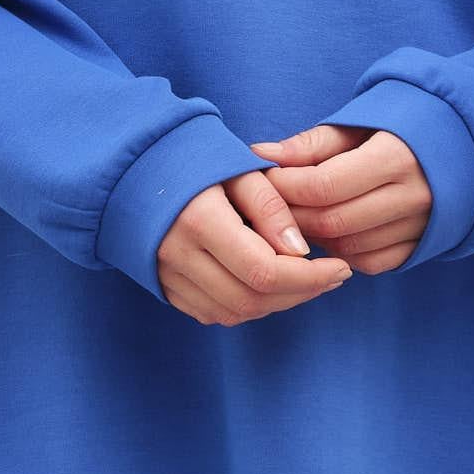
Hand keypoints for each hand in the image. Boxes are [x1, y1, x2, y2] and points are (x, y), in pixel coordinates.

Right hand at [158, 164, 353, 324]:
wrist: (132, 170)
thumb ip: (271, 206)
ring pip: (234, 312)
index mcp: (198, 220)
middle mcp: (178, 255)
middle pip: (251, 299)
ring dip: (278, 304)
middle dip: (300, 294)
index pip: (264, 270)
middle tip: (332, 276)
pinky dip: (248, 307)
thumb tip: (301, 251)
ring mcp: (167, 276)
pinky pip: (213, 313)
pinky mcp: (163, 287)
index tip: (340, 267)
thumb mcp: (238, 167)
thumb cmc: (193, 160)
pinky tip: (270, 286)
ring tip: (307, 281)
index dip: (309, 278)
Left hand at [245, 125, 430, 274]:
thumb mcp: (358, 123)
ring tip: (296, 216)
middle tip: (271, 205)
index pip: (324, 185)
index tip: (264, 180)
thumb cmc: (400, 128)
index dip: (285, 186)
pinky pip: (369, 263)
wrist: (460, 146)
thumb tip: (259, 155)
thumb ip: (311, 143)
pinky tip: (329, 234)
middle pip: (332, 221)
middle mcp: (414, 196)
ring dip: (313, 237)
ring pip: (347, 247)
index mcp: (397, 156)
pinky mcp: (421, 247)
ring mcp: (420, 226)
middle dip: (292, 216)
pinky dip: (341, 254)